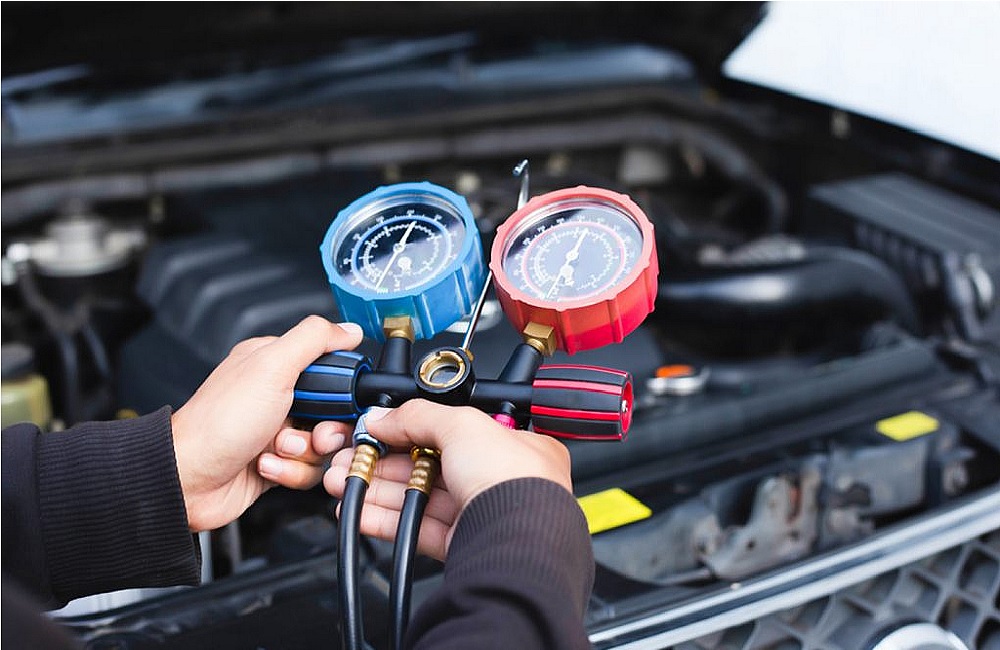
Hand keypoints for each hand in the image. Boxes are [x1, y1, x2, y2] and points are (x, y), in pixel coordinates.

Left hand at [172, 316, 362, 531]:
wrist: (188, 478)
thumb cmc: (218, 423)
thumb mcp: (272, 367)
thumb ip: (314, 340)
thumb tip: (348, 329)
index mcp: (275, 364)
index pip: (331, 369)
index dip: (341, 389)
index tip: (336, 401)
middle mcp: (277, 396)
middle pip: (334, 412)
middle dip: (326, 428)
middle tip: (311, 432)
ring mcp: (277, 431)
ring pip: (324, 445)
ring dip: (303, 452)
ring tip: (276, 449)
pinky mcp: (277, 462)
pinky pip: (308, 470)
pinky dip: (290, 471)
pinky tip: (265, 464)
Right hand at [323, 399, 572, 560]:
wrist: (518, 543)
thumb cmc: (514, 482)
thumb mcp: (463, 425)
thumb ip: (418, 416)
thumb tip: (383, 416)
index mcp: (513, 446)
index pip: (452, 430)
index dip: (411, 428)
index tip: (378, 429)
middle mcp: (500, 480)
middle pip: (429, 466)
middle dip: (383, 460)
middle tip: (351, 457)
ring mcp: (480, 515)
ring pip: (419, 498)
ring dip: (377, 489)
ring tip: (342, 481)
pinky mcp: (462, 546)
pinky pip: (416, 530)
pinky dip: (385, 520)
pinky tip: (360, 511)